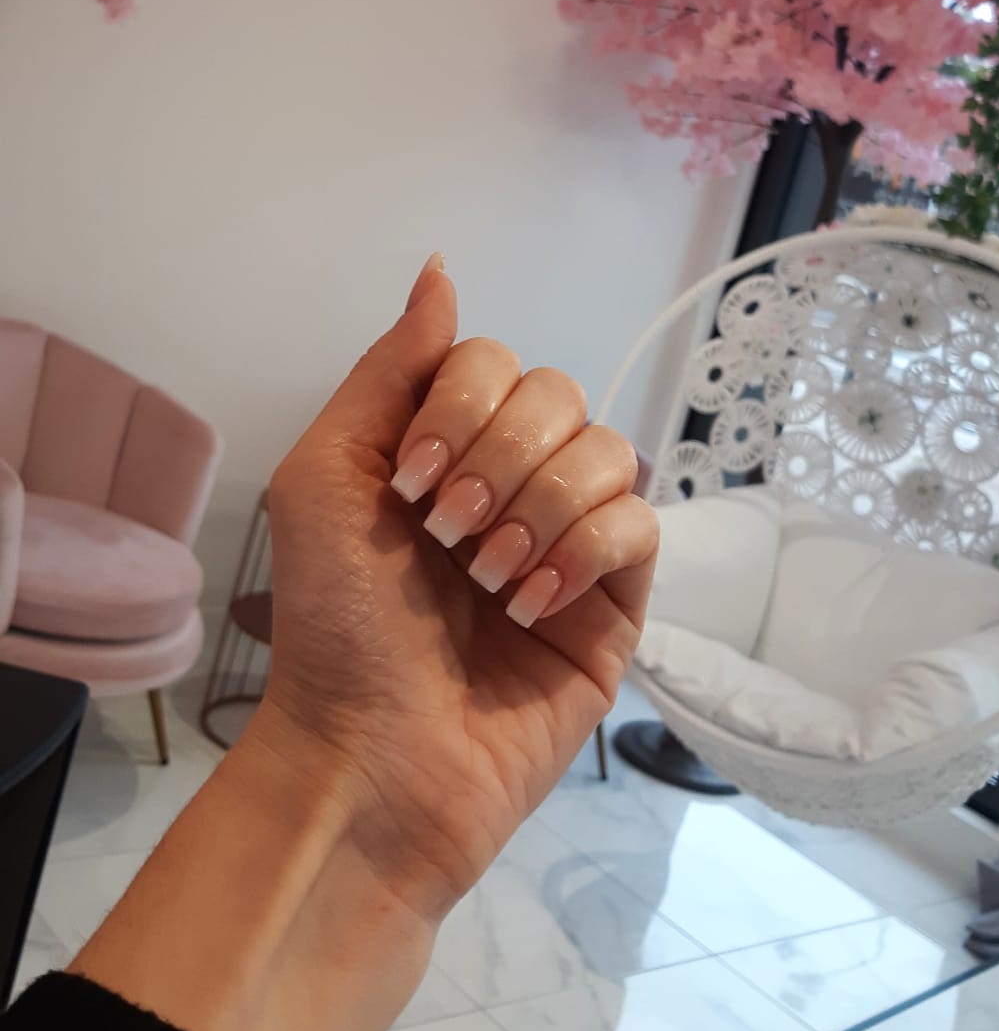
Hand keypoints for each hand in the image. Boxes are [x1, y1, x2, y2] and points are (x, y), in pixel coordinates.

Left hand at [258, 257, 657, 923]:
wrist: (372, 760)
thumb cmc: (334, 628)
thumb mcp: (325, 478)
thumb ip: (389, 370)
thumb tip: (440, 270)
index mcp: (444, 448)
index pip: (493, 361)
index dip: (459, 407)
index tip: (406, 485)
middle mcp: (513, 482)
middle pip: (560, 393)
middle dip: (501, 458)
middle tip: (446, 535)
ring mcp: (570, 541)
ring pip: (610, 451)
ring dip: (541, 507)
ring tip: (488, 578)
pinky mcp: (616, 604)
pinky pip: (640, 525)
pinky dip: (582, 553)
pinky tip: (529, 604)